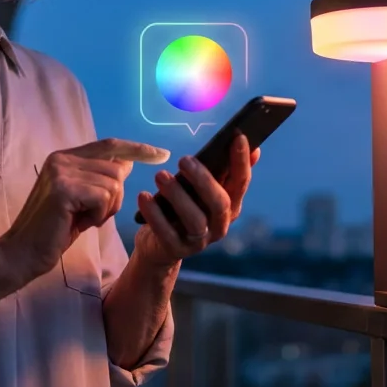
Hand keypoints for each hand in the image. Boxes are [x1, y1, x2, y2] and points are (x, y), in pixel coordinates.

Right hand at [1, 138, 168, 283]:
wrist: (23, 252)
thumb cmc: (54, 230)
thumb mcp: (83, 200)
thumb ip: (101, 179)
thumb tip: (129, 161)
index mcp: (65, 157)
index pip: (110, 144)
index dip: (138, 148)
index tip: (162, 154)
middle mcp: (62, 158)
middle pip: (116, 169)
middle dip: (116, 198)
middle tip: (93, 216)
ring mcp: (61, 171)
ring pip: (113, 184)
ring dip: (106, 209)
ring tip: (84, 220)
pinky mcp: (64, 188)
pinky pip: (104, 197)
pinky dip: (99, 215)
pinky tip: (80, 224)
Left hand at [135, 133, 260, 264]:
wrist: (158, 246)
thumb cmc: (181, 208)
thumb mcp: (200, 189)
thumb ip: (220, 169)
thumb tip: (244, 141)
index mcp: (230, 207)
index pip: (240, 183)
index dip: (241, 161)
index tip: (237, 137)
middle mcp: (220, 225)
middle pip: (220, 203)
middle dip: (203, 180)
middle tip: (183, 160)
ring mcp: (199, 241)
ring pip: (195, 219)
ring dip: (177, 195)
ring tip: (160, 176)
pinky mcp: (176, 250)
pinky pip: (166, 233)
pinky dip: (154, 214)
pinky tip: (143, 196)